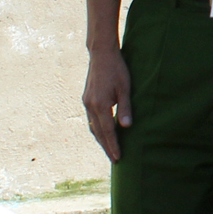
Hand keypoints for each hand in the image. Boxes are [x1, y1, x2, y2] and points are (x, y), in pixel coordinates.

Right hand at [82, 47, 131, 162]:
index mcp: (100, 105)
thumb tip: (126, 127)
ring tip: (109, 150)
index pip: (107, 131)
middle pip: (98, 132)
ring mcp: (86, 102)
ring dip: (101, 139)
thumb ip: (125, 108)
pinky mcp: (86, 99)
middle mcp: (90, 106)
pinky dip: (97, 129)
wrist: (101, 54)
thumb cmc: (117, 69)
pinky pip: (91, 119)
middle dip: (106, 147)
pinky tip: (103, 133)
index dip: (113, 145)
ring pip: (93, 126)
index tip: (118, 158)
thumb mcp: (125, 88)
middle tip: (115, 159)